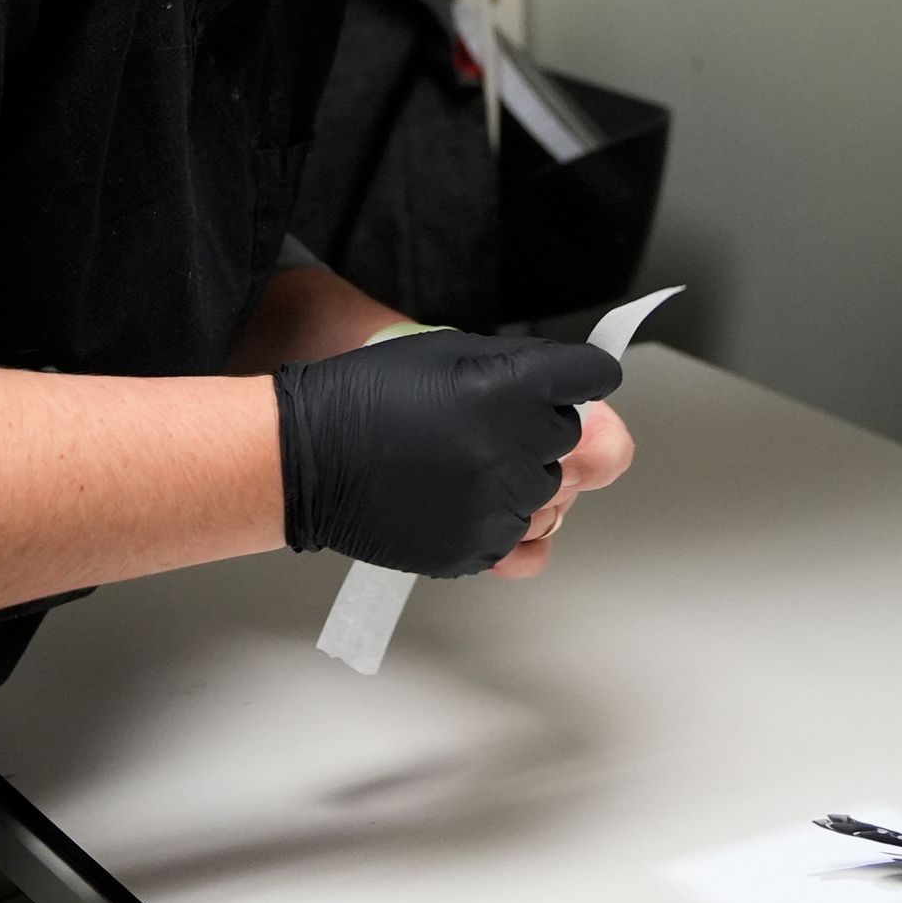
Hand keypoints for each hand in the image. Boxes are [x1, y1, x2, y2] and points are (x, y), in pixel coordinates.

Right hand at [273, 330, 620, 576]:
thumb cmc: (371, 395)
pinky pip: (522, 538)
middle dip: (539, 428)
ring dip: (519, 477)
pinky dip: (498, 518)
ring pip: (549, 492)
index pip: (591, 376)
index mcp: (512, 389)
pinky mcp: (479, 550)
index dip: (582, 375)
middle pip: (569, 437)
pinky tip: (458, 495)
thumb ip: (524, 368)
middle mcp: (514, 449)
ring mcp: (498, 507)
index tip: (576, 380)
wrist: (310, 456)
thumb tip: (579, 387)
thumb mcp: (451, 351)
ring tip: (462, 461)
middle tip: (483, 421)